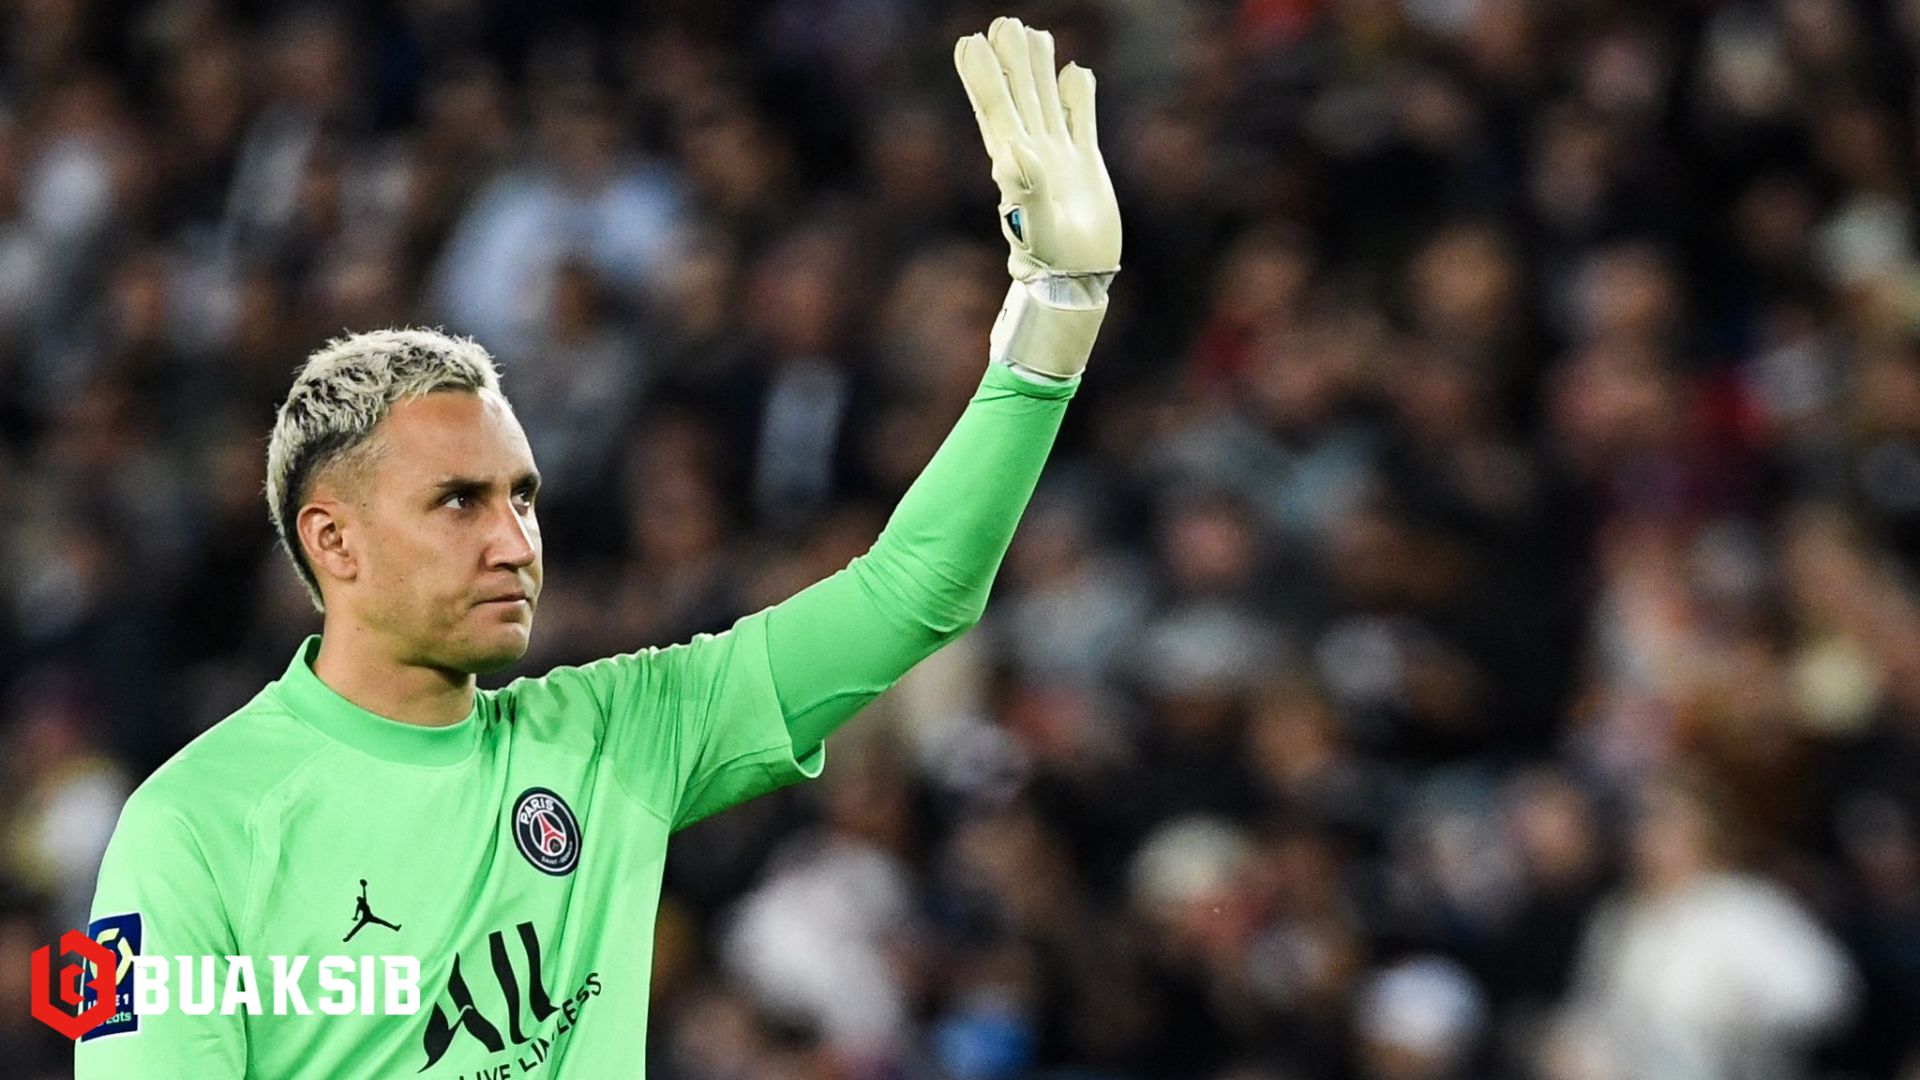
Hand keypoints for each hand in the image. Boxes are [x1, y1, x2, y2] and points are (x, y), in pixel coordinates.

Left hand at [955, 17, 1121, 282]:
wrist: (1077, 282)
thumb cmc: (1051, 262)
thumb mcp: (1034, 229)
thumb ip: (1025, 190)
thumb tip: (1014, 150)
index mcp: (1014, 164)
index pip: (996, 110)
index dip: (983, 77)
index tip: (970, 43)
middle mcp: (1033, 154)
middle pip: (1019, 96)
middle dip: (1009, 60)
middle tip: (1002, 23)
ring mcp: (1059, 157)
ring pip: (1047, 101)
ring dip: (1039, 68)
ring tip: (1033, 33)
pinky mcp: (1085, 165)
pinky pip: (1080, 121)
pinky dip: (1078, 96)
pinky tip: (1076, 72)